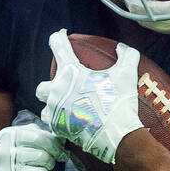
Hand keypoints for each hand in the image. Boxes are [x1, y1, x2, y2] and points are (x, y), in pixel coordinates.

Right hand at [0, 111, 71, 170]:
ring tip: (43, 170)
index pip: (39, 138)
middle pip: (42, 156)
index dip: (55, 145)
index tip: (61, 150)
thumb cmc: (14, 153)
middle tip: (51, 161)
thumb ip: (39, 132)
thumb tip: (62, 136)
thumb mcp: (20, 136)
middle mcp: (6, 154)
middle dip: (52, 159)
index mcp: (9, 136)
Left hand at [36, 29, 143, 164]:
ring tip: (67, 106)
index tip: (60, 35)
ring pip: (45, 105)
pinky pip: (51, 122)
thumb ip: (127, 56)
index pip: (58, 46)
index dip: (59, 37)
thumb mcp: (126, 74)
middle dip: (51, 84)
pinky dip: (59, 120)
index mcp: (70, 72)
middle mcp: (56, 90)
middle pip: (43, 84)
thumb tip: (122, 47)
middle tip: (65, 86)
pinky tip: (70, 120)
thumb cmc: (118, 103)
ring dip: (53, 104)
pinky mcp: (56, 127)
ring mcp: (54, 110)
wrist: (116, 135)